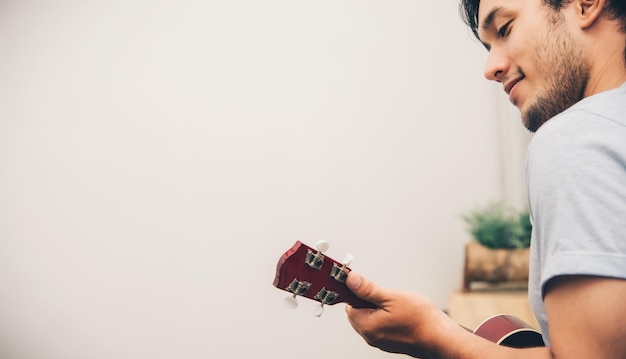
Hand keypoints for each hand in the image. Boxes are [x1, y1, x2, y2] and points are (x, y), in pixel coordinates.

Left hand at [344, 271, 464, 357]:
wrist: (440, 337)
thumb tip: (351, 280)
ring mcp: (380, 340)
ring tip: (395, 304)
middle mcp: (370, 336)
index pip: (349, 304)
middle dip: (368, 300)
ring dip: (378, 308)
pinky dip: (385, 316)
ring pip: (370, 317)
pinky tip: (399, 313)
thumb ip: (367, 289)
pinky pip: (380, 325)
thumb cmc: (421, 320)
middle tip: (385, 295)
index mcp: (367, 325)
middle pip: (358, 311)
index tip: (361, 282)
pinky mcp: (389, 342)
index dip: (355, 291)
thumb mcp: (391, 297)